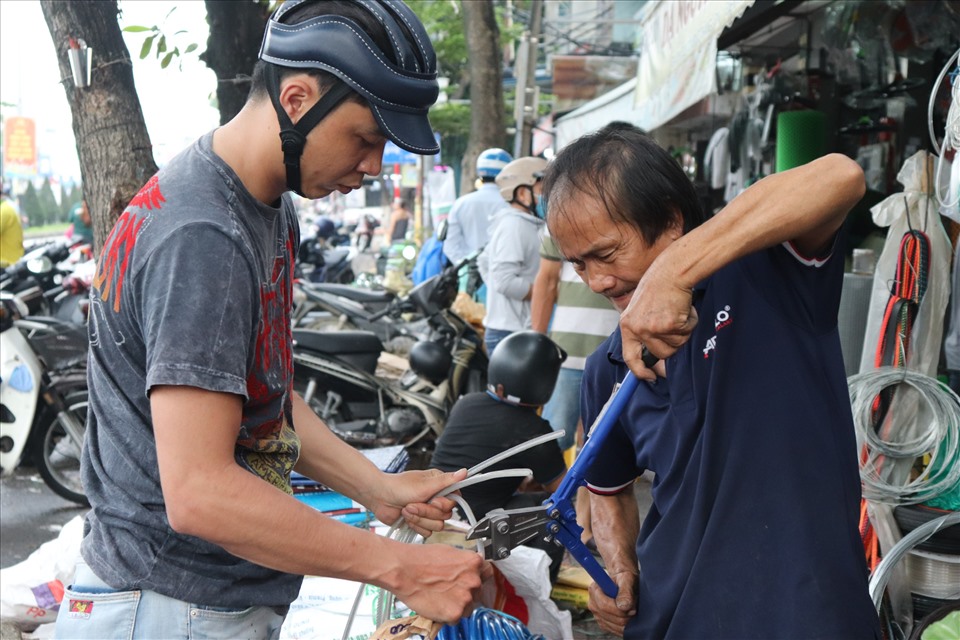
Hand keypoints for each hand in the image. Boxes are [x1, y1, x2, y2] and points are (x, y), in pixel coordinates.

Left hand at [370, 468, 466, 537]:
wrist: (380, 498)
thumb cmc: (399, 487)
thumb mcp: (426, 484)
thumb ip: (447, 481)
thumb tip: (464, 472)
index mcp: (439, 486)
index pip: (455, 499)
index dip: (445, 503)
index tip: (434, 501)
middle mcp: (435, 499)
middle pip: (446, 515)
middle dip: (427, 511)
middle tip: (413, 503)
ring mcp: (427, 512)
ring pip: (437, 525)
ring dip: (419, 518)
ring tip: (407, 509)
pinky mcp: (420, 523)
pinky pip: (427, 532)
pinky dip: (415, 525)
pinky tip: (406, 517)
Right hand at [391, 545, 491, 623]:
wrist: (403, 570)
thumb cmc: (419, 559)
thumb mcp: (448, 552)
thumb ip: (463, 562)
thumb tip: (466, 568)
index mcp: (473, 563)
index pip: (487, 573)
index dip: (478, 577)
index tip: (471, 581)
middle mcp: (474, 580)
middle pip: (478, 591)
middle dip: (466, 592)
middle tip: (449, 590)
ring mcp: (465, 598)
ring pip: (469, 607)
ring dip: (458, 605)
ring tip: (440, 597)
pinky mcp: (455, 613)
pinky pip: (456, 618)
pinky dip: (447, 615)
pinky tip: (436, 605)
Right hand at [588, 570, 637, 636]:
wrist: (624, 582)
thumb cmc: (625, 578)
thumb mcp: (627, 579)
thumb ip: (625, 591)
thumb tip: (623, 606)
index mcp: (594, 590)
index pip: (604, 606)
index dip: (619, 610)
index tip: (632, 607)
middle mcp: (593, 603)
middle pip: (610, 618)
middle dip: (625, 616)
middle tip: (635, 608)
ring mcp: (597, 615)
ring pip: (614, 626)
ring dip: (626, 621)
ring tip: (631, 610)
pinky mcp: (603, 623)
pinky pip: (615, 630)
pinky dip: (624, 626)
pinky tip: (627, 616)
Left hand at [620, 260, 696, 379]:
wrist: (670, 272)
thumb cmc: (658, 288)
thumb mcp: (641, 311)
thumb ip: (645, 333)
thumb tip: (658, 363)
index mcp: (627, 325)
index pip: (630, 357)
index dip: (640, 371)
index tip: (650, 377)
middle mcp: (637, 328)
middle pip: (661, 353)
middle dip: (673, 343)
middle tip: (675, 324)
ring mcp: (653, 328)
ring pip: (676, 345)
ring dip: (682, 332)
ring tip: (676, 312)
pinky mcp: (669, 324)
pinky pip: (686, 333)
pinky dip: (690, 323)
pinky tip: (684, 309)